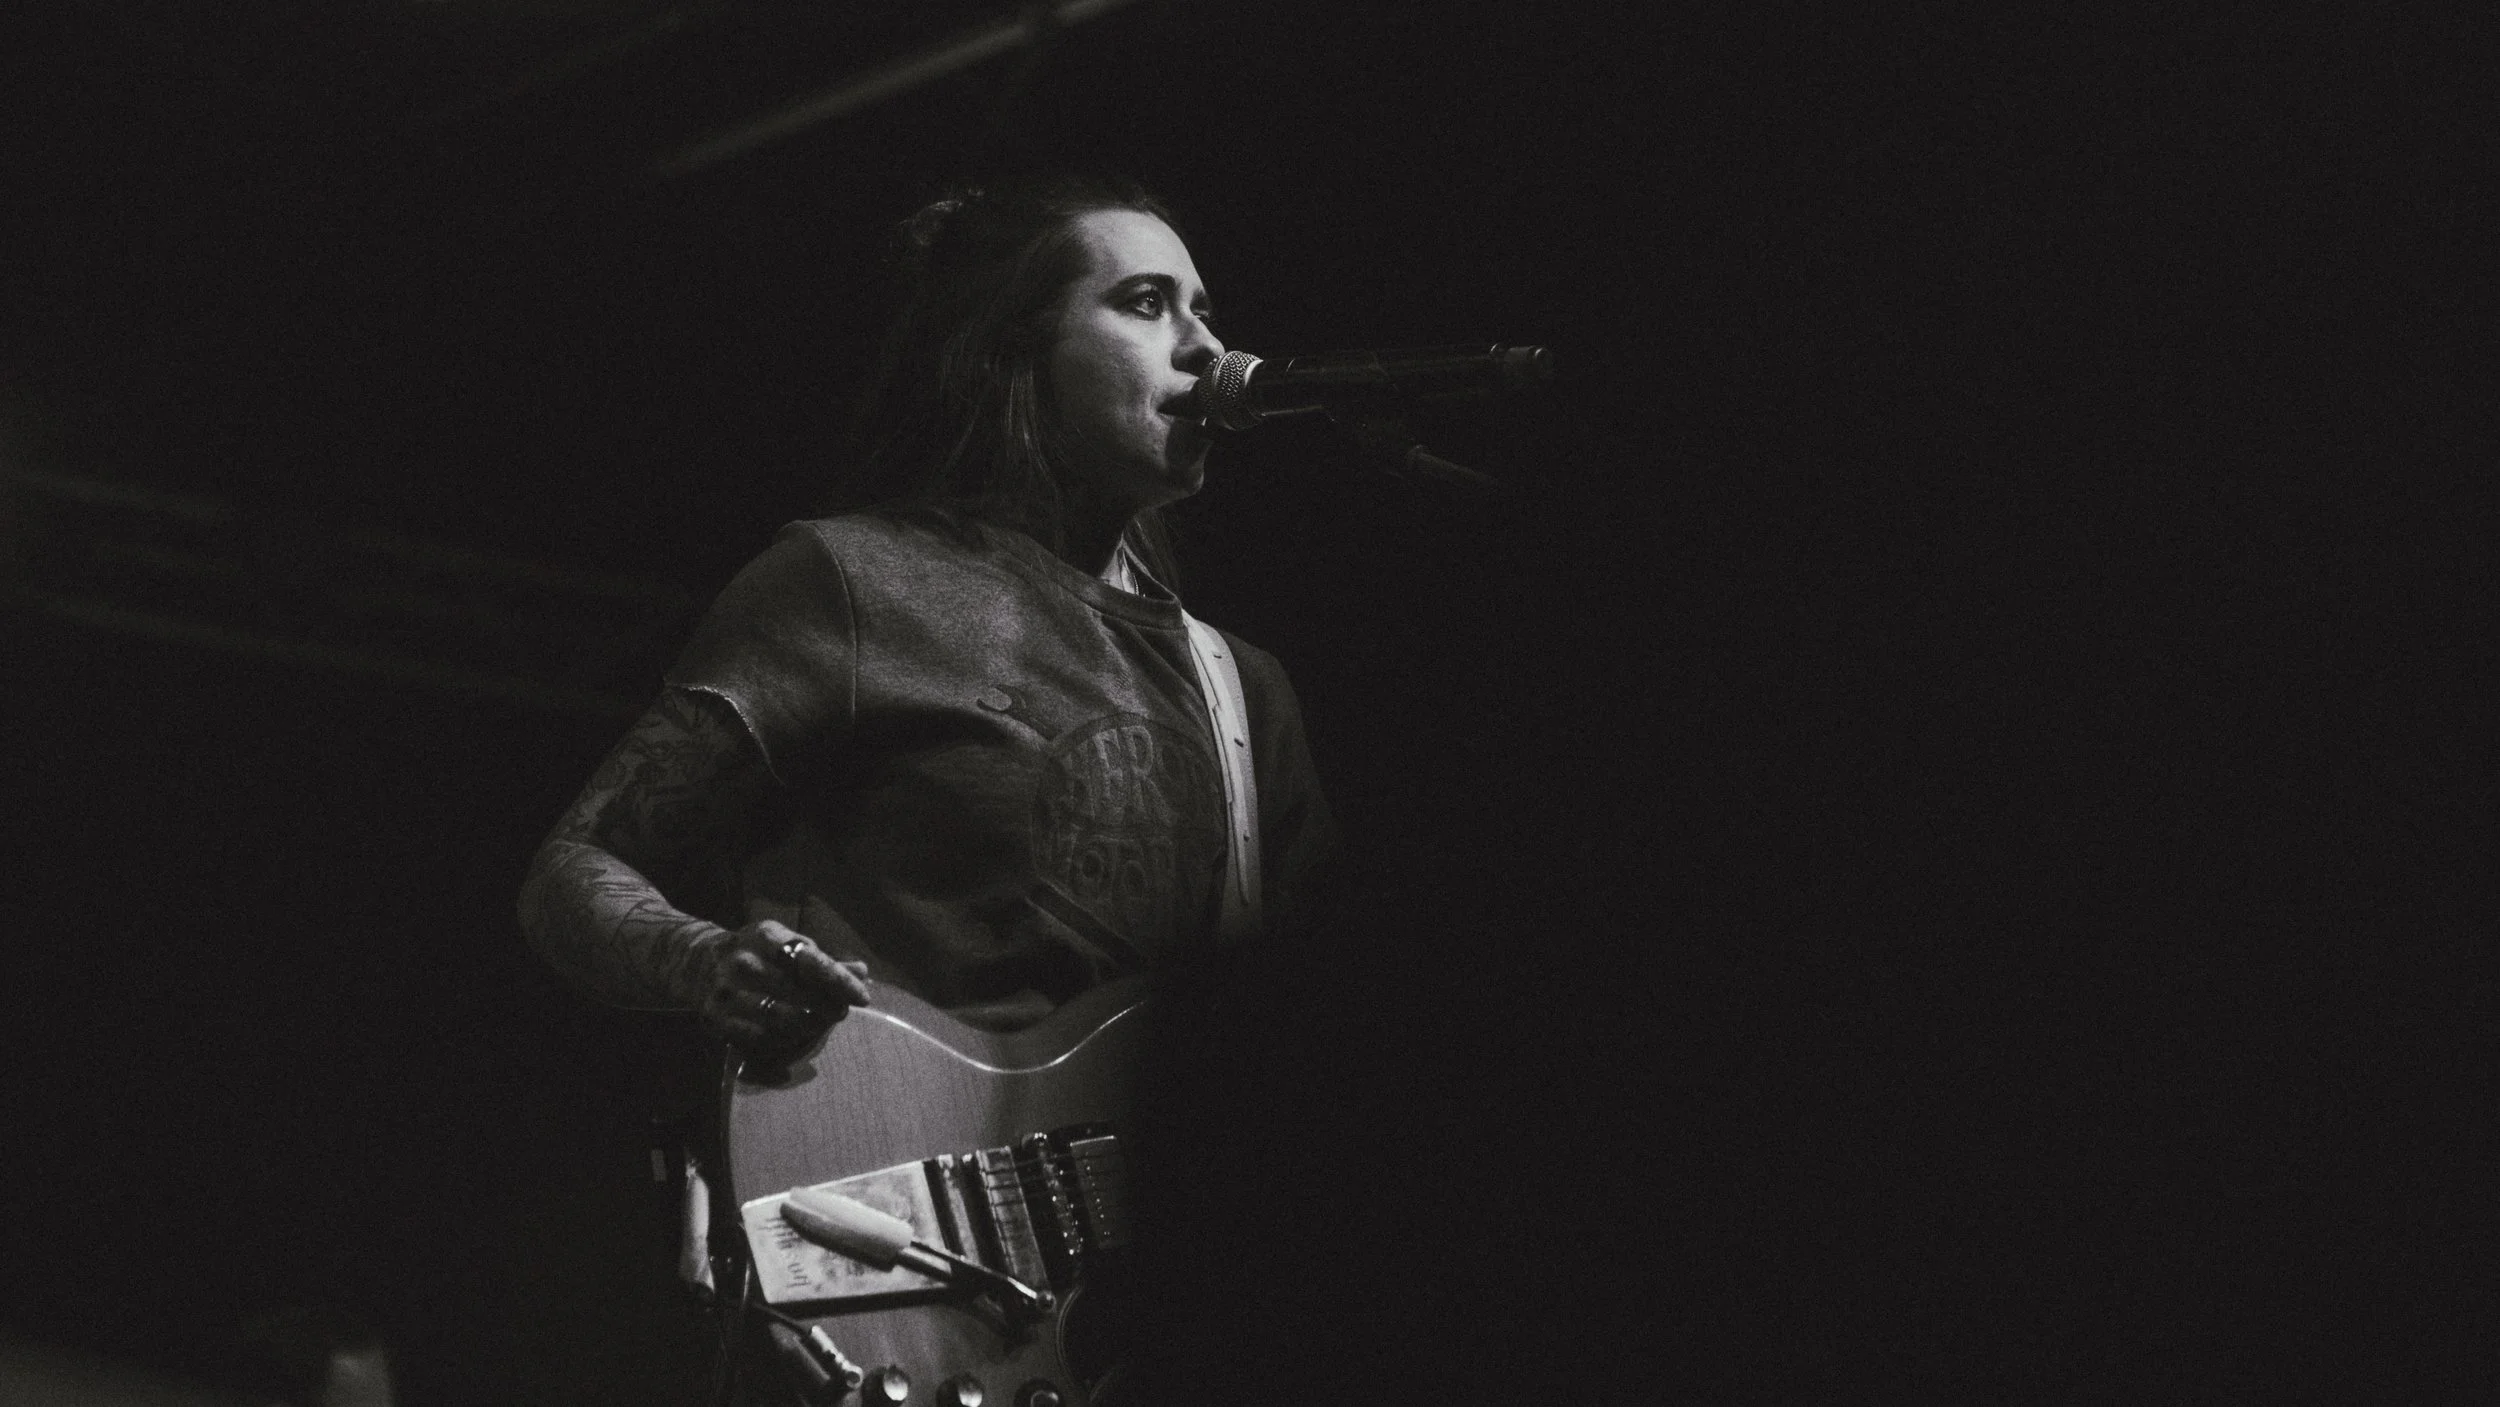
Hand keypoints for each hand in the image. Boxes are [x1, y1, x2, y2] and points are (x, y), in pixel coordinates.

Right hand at [698, 919, 872, 1053]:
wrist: (696, 962)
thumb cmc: (756, 954)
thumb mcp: (785, 944)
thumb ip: (822, 960)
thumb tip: (861, 971)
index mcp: (766, 936)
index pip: (809, 960)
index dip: (839, 980)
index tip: (861, 997)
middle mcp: (744, 961)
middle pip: (799, 993)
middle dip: (827, 1006)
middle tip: (840, 1012)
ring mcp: (728, 991)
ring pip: (782, 1019)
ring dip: (810, 1025)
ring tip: (819, 1022)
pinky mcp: (717, 1017)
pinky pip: (761, 1038)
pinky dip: (784, 1040)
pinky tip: (793, 1034)